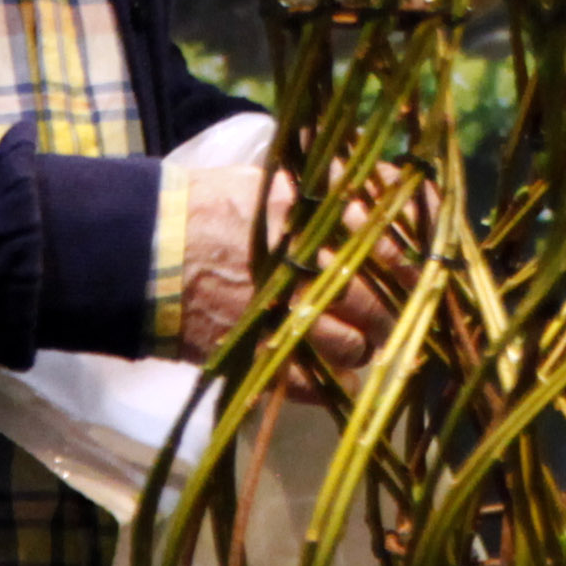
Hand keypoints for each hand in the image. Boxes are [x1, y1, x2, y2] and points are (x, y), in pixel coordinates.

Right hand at [176, 168, 404, 394]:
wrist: (149, 247)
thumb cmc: (211, 205)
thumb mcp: (274, 180)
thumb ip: (329, 186)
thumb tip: (386, 189)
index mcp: (312, 217)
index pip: (386, 242)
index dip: (408, 260)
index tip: (416, 269)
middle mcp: (306, 266)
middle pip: (374, 299)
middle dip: (389, 308)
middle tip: (390, 310)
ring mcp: (284, 314)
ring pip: (353, 345)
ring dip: (363, 347)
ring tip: (360, 344)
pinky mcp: (259, 352)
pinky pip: (312, 382)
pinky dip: (330, 385)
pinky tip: (335, 378)